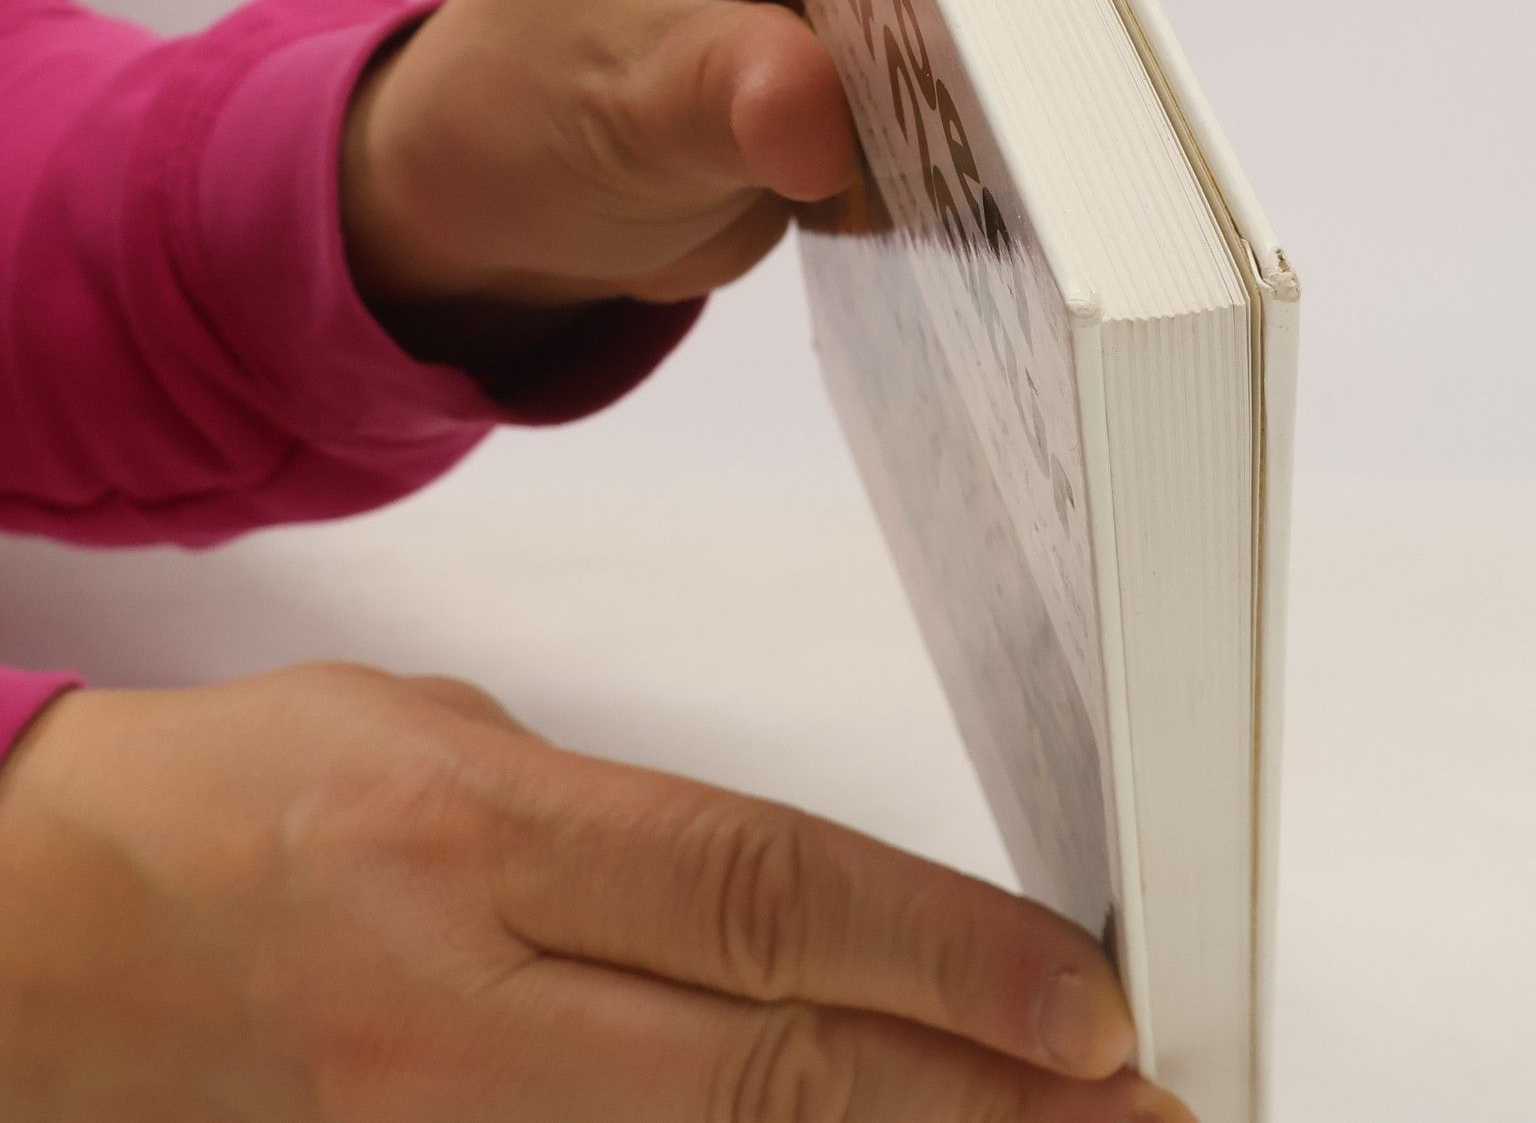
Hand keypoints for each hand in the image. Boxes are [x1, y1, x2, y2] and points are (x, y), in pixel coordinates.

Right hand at [0, 666, 1184, 1121]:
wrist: (35, 940)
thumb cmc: (247, 795)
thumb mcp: (444, 738)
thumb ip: (622, 828)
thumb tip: (790, 907)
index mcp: (482, 844)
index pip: (764, 896)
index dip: (945, 951)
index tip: (1086, 996)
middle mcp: (463, 1012)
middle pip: (777, 1073)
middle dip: (982, 1102)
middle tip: (1137, 1112)